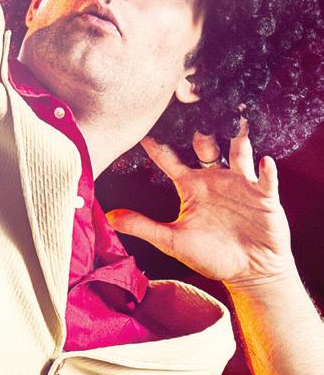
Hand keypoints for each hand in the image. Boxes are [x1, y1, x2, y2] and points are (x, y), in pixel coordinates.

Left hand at [105, 121, 294, 287]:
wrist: (249, 271)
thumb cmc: (210, 256)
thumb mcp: (171, 241)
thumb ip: (142, 226)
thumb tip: (108, 217)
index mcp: (189, 186)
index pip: (168, 158)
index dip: (157, 141)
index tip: (146, 118)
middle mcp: (213, 178)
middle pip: (204, 145)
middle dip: (199, 128)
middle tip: (193, 102)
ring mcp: (240, 184)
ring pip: (239, 153)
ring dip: (238, 138)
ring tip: (235, 121)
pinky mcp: (264, 196)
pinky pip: (266, 179)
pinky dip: (265, 170)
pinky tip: (263, 162)